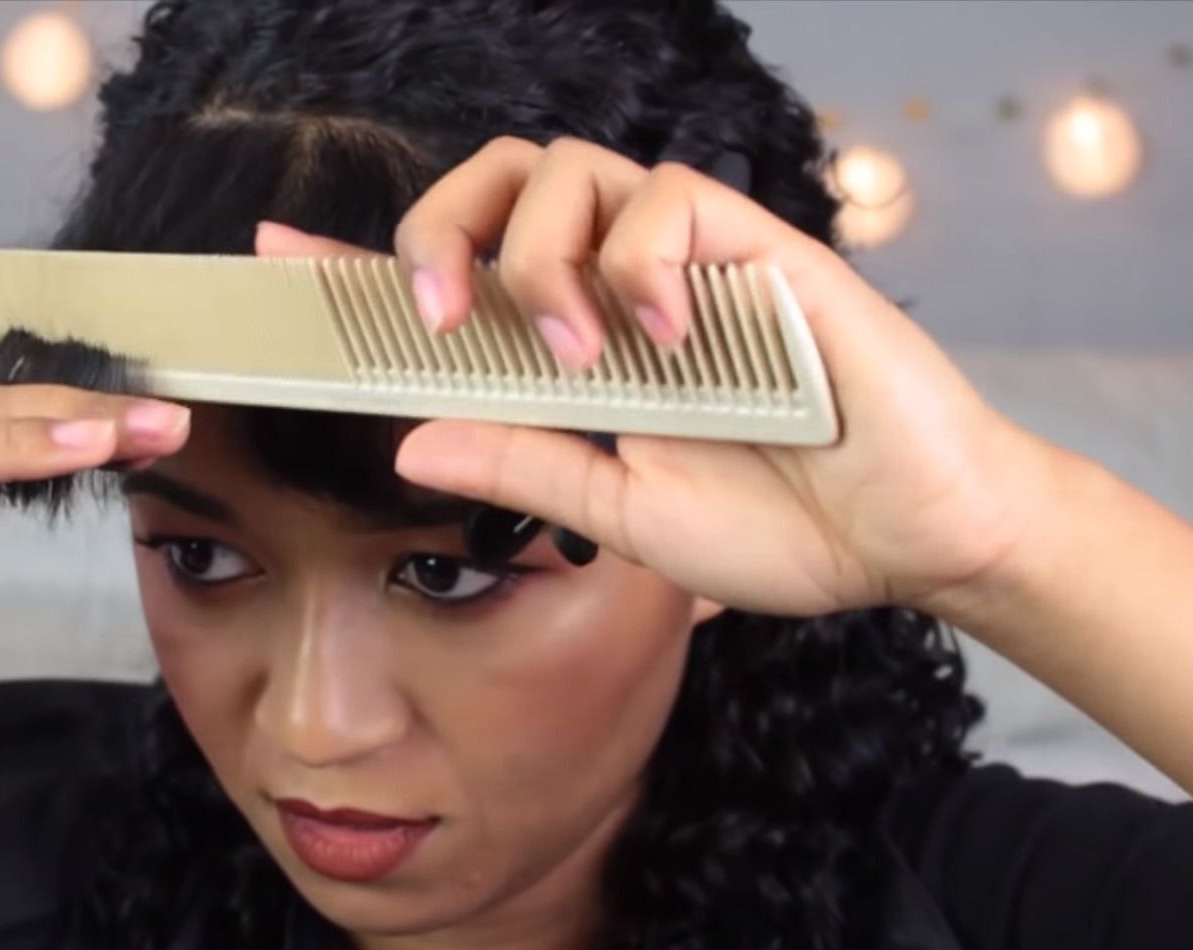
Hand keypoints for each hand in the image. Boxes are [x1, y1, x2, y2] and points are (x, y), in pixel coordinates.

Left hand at [258, 137, 1059, 617]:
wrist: (913, 539)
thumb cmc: (785, 525)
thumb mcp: (625, 517)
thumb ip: (525, 469)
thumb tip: (407, 438)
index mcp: (577, 349)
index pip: (456, 283)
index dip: (363, 266)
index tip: (280, 259)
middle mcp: (620, 288)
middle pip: (500, 180)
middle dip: (442, 228)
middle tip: (440, 314)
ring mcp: (689, 263)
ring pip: (573, 167)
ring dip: (542, 253)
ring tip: (572, 352)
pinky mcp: (761, 249)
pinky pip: (672, 199)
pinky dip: (640, 262)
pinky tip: (660, 339)